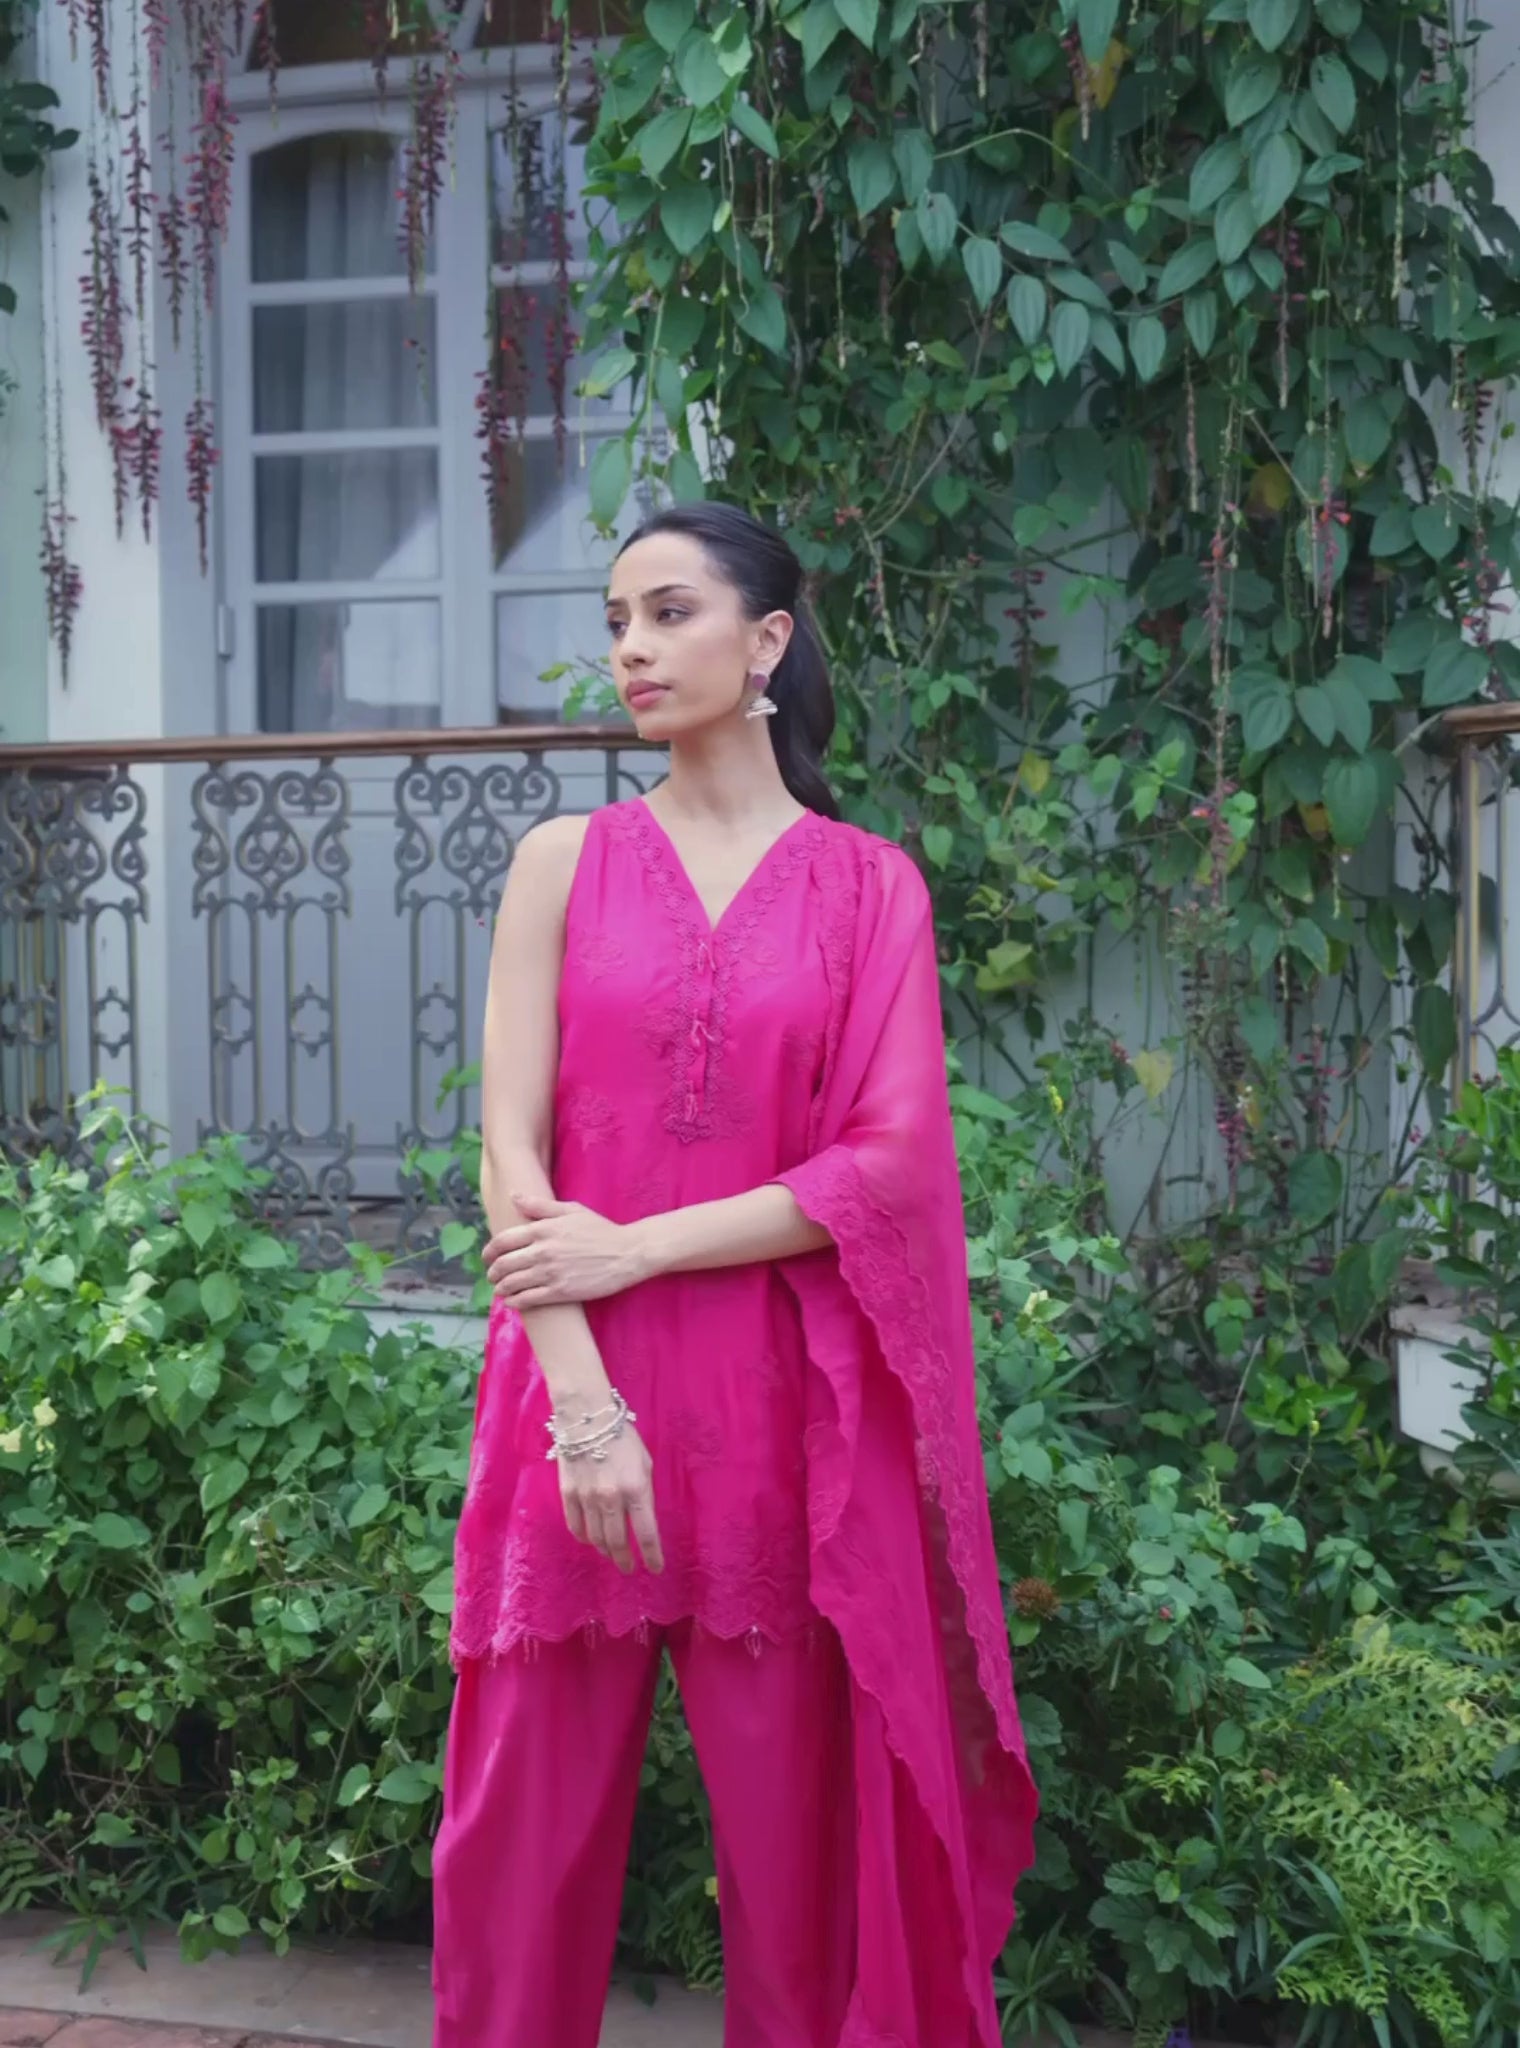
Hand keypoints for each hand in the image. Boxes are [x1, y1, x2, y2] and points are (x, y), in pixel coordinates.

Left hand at [485, 1193, 647, 1307]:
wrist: (626, 1253)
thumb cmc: (600, 1229)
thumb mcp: (571, 1210)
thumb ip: (540, 1205)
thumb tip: (514, 1196)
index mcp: (542, 1229)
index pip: (503, 1241)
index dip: (489, 1251)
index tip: (487, 1257)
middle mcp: (542, 1251)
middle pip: (503, 1264)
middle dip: (492, 1272)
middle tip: (492, 1276)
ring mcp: (550, 1273)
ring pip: (512, 1283)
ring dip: (500, 1288)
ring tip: (500, 1289)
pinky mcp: (560, 1292)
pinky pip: (528, 1299)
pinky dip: (514, 1302)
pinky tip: (512, 1301)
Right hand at [558, 1423, 662, 1575]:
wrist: (587, 1418)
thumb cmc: (622, 1437)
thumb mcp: (644, 1463)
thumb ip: (644, 1492)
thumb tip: (640, 1518)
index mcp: (636, 1489)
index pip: (647, 1533)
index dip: (652, 1555)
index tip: (656, 1569)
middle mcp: (612, 1498)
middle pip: (618, 1542)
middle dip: (625, 1560)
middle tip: (629, 1569)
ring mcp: (587, 1498)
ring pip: (596, 1538)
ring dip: (606, 1551)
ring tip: (612, 1554)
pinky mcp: (568, 1494)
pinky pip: (576, 1526)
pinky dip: (584, 1537)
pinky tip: (590, 1539)